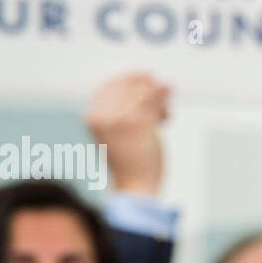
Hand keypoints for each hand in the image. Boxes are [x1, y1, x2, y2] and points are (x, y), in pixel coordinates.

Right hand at [84, 73, 169, 195]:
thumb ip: (117, 112)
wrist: (135, 186)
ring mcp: (118, 117)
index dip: (129, 78)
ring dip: (158, 98)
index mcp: (92, 116)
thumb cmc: (129, 163)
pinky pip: (153, 97)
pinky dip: (163, 90)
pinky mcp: (138, 122)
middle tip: (161, 94)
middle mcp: (101, 115)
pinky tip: (169, 88)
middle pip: (127, 84)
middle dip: (146, 87)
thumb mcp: (114, 134)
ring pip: (142, 91)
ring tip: (163, 115)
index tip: (145, 76)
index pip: (109, 85)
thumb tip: (138, 86)